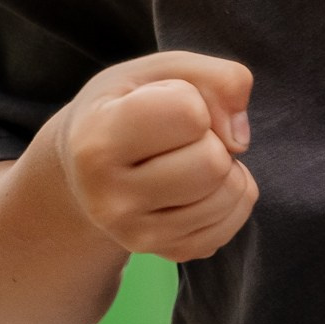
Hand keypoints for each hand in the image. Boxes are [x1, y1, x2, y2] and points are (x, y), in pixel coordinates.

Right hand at [51, 52, 256, 263]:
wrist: (84, 169)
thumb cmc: (125, 107)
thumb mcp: (157, 71)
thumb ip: (214, 77)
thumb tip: (240, 138)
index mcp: (96, 141)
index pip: (188, 113)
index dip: (188, 97)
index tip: (160, 103)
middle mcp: (110, 199)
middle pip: (213, 162)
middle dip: (210, 138)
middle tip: (180, 136)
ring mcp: (138, 235)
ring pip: (229, 193)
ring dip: (225, 167)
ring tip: (187, 158)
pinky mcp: (168, 252)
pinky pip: (234, 220)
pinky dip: (231, 195)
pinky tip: (198, 185)